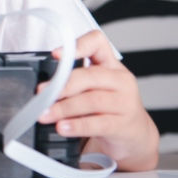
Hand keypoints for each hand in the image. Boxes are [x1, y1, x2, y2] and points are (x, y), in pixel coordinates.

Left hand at [37, 29, 158, 170]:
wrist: (136, 135)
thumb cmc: (109, 108)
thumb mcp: (96, 88)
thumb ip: (76, 82)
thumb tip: (43, 87)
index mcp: (111, 66)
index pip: (97, 43)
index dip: (77, 45)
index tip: (56, 54)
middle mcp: (121, 80)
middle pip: (90, 76)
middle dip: (62, 85)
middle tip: (41, 94)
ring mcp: (125, 103)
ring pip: (92, 100)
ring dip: (64, 108)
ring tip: (46, 114)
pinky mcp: (124, 125)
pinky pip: (98, 124)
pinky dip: (77, 126)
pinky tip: (63, 127)